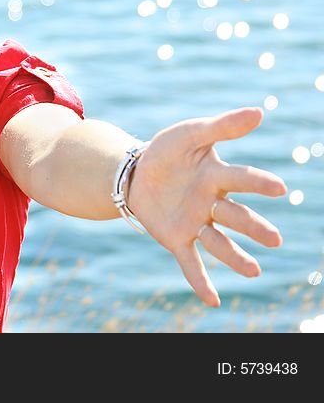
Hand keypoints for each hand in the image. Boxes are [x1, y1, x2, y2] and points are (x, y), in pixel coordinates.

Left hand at [127, 106, 286, 306]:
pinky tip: (213, 301)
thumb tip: (260, 111)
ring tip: (253, 271)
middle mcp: (212, 203)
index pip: (241, 179)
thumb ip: (221, 126)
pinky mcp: (177, 239)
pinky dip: (201, 282)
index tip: (279, 188)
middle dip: (254, 228)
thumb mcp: (189, 134)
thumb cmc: (167, 151)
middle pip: (236, 216)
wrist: (134, 172)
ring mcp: (196, 223)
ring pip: (219, 242)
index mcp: (217, 176)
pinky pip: (191, 262)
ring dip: (236, 257)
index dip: (258, 183)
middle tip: (274, 239)